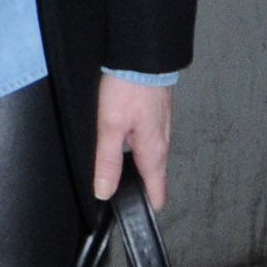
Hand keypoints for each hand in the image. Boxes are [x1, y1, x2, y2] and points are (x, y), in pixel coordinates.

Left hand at [93, 76, 172, 210]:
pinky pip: (150, 134)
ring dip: (144, 163)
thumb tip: (104, 191)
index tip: (148, 213)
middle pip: (155, 169)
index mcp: (152, 148)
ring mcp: (161, 122)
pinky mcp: (156, 109)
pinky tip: (129, 140)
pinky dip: (142, 143)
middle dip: (146, 183)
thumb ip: (107, 160)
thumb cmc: (128, 88)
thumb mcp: (110, 126)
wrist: (141, 54)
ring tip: (130, 173)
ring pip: (153, 151)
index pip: (156, 184)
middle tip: (135, 196)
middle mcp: (162, 138)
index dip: (151, 201)